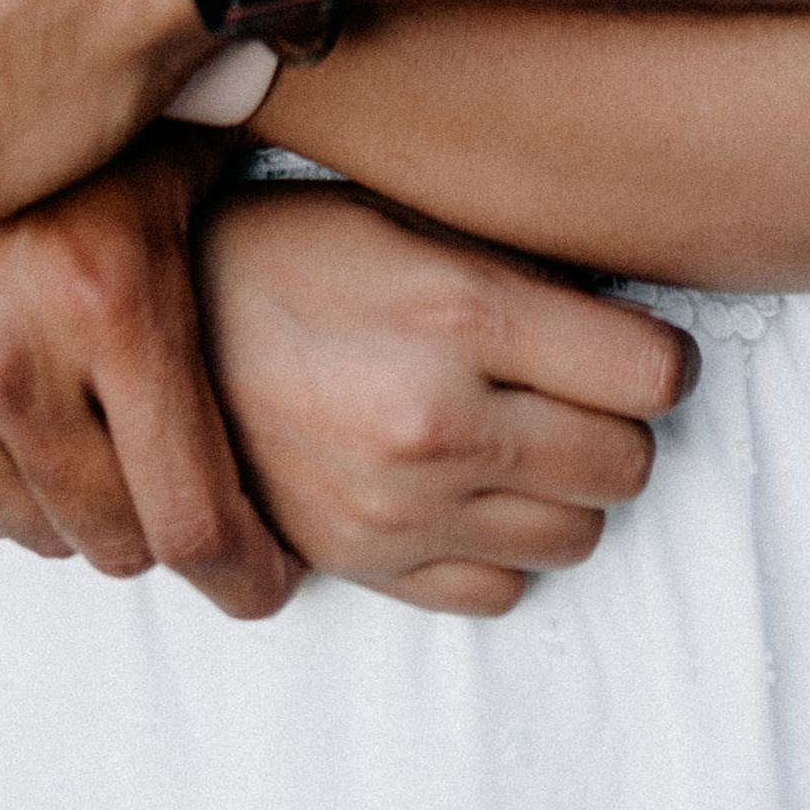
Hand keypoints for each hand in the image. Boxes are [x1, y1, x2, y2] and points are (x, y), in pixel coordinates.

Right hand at [0, 133, 300, 620]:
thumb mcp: (189, 159)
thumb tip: (413, 248)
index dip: (245, 575)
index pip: (192, 520)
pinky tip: (35, 423)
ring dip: (82, 509)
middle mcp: (12, 350)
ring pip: (36, 533)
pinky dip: (6, 490)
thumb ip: (275, 229)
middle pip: (115, 543)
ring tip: (107, 435)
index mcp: (115, 300)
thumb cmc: (94, 125)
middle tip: (185, 480)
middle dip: (164, 528)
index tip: (269, 583)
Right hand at [199, 188, 695, 617]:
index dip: (658, 357)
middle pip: (628, 461)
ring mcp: (402, 506)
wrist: (151, 336)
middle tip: (578, 388)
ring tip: (521, 434)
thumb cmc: (287, 251)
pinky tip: (469, 488)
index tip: (635, 346)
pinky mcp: (366, 563)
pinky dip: (502, 546)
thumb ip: (517, 270)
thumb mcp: (407, 218)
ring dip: (567, 487)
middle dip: (619, 422)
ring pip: (579, 534)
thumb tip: (626, 311)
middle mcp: (439, 418)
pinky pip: (500, 590)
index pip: (652, 374)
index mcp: (460, 309)